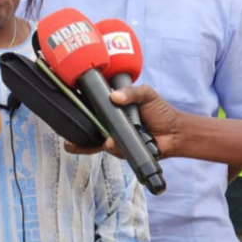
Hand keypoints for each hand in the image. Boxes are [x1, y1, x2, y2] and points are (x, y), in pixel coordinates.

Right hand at [64, 85, 180, 157]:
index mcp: (113, 106)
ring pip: (95, 140)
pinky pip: (111, 149)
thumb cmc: (161, 111)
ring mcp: (113, 136)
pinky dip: (112, 147)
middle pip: (87, 124)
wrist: (175, 133)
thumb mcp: (146, 94)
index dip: (80, 104)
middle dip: (75, 130)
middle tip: (68, 136)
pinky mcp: (120, 149)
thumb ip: (131, 92)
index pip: (93, 104)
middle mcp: (110, 121)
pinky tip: (112, 143)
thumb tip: (114, 96)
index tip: (67, 103)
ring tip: (102, 139)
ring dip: (91, 143)